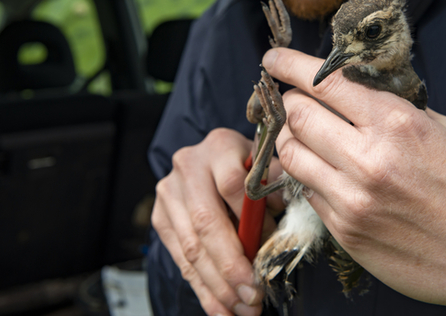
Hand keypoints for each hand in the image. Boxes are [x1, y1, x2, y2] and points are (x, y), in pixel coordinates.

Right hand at [151, 128, 284, 315]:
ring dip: (218, 286)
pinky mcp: (161, 217)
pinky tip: (220, 307)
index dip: (252, 222)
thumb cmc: (247, 167)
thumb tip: (284, 224)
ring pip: (192, 247)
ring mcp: (170, 192)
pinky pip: (181, 260)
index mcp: (220, 146)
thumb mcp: (267, 168)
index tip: (268, 252)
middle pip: (207, 222)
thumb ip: (276, 189)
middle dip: (232, 266)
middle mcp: (189, 165)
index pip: (233, 184)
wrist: (210, 161)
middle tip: (253, 294)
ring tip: (242, 308)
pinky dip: (203, 289)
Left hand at [262, 48, 445, 315]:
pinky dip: (307, 173)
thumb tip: (350, 87)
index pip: (325, 82)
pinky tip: (324, 170)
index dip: (290, 65)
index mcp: (396, 124)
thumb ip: (393, 105)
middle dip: (289, 102)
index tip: (274, 59)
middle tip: (293, 100)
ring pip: (290, 153)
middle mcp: (369, 159)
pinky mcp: (344, 229)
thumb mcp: (442, 130)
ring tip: (305, 135)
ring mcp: (352, 198)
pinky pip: (305, 189)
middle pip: (296, 115)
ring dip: (290, 138)